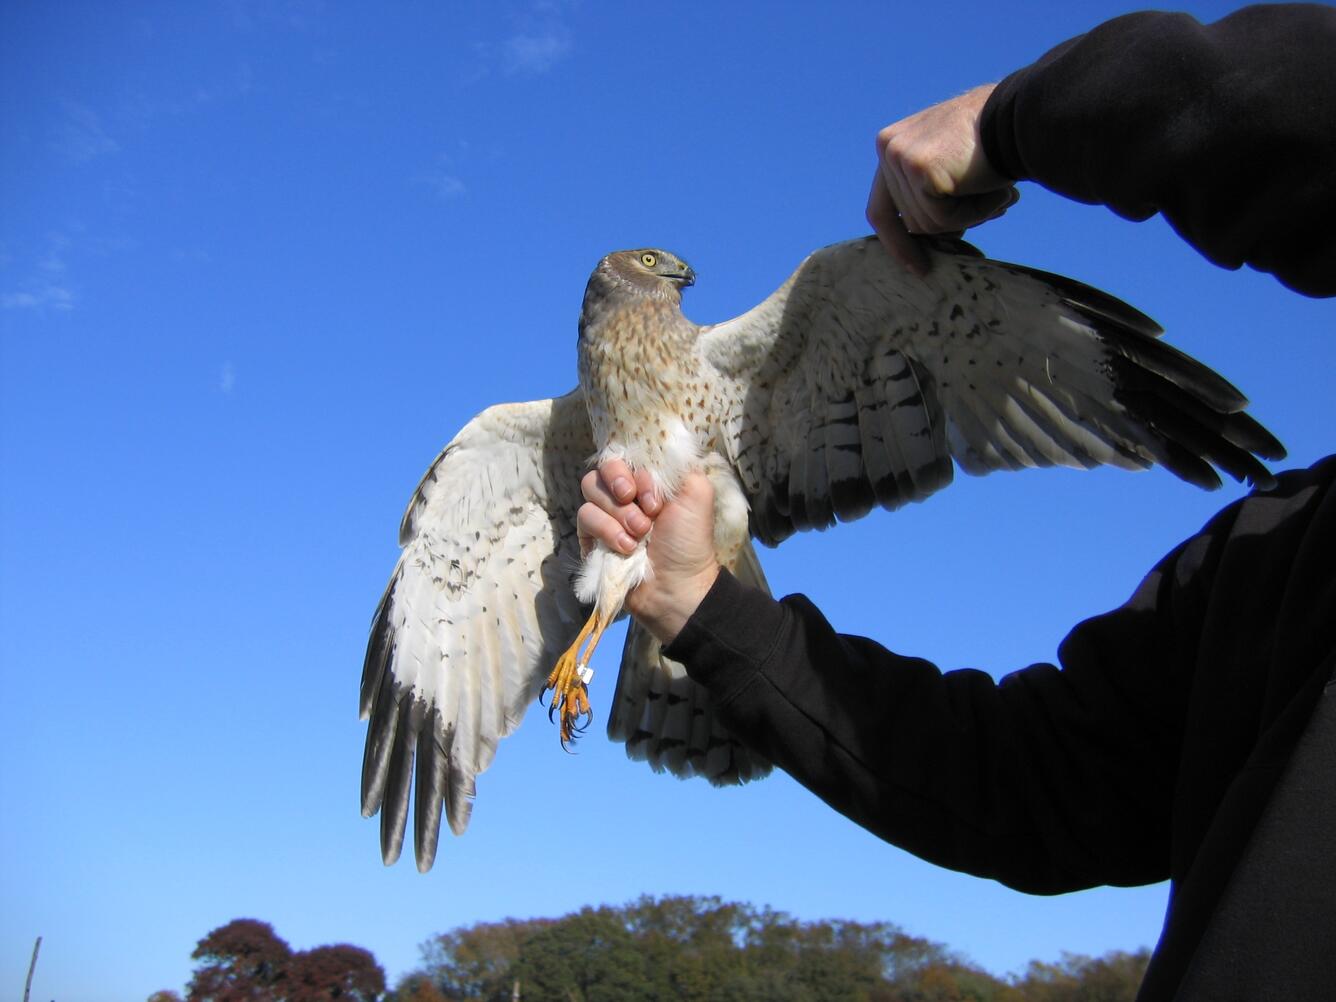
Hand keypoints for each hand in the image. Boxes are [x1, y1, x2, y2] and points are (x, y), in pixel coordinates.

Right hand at [578, 460, 719, 644]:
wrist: (676, 585)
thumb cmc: (689, 541)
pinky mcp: (591, 537)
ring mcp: (605, 515)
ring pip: (590, 492)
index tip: (655, 499)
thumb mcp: (696, 493)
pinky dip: (606, 531)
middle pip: (602, 469)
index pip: (625, 455)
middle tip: (645, 512)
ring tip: (640, 536)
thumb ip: (679, 463)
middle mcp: (624, 494)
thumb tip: (659, 442)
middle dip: (621, 488)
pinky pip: (584, 517)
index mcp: (647, 480)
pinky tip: (626, 548)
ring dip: (618, 515)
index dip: (636, 473)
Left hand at [866, 83, 1017, 274]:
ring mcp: (900, 156)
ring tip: (994, 189)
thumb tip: (924, 238)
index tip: (918, 269)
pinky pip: (942, 218)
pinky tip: (995, 190)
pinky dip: (974, 213)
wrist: (1023, 118)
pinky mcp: (919, 167)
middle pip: (910, 222)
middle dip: (950, 223)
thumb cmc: (995, 146)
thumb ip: (929, 196)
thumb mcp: (949, 171)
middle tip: (990, 202)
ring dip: (968, 216)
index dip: (898, 243)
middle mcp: (888, 148)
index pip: (882, 209)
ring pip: (927, 223)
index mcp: (892, 147)